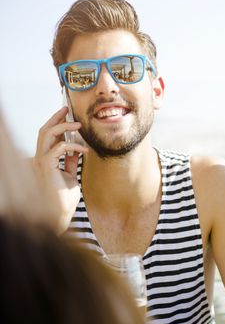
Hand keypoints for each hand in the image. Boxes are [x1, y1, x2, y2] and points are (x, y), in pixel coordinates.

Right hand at [33, 107, 88, 232]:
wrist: (61, 213)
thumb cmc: (64, 197)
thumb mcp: (71, 175)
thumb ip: (71, 161)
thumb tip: (77, 149)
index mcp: (46, 159)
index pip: (49, 136)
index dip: (58, 124)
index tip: (68, 115)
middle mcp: (40, 158)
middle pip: (44, 131)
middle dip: (56, 118)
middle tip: (68, 110)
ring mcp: (40, 162)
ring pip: (46, 135)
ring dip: (62, 126)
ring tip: (78, 124)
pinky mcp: (45, 166)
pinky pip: (58, 149)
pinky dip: (72, 146)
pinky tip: (84, 149)